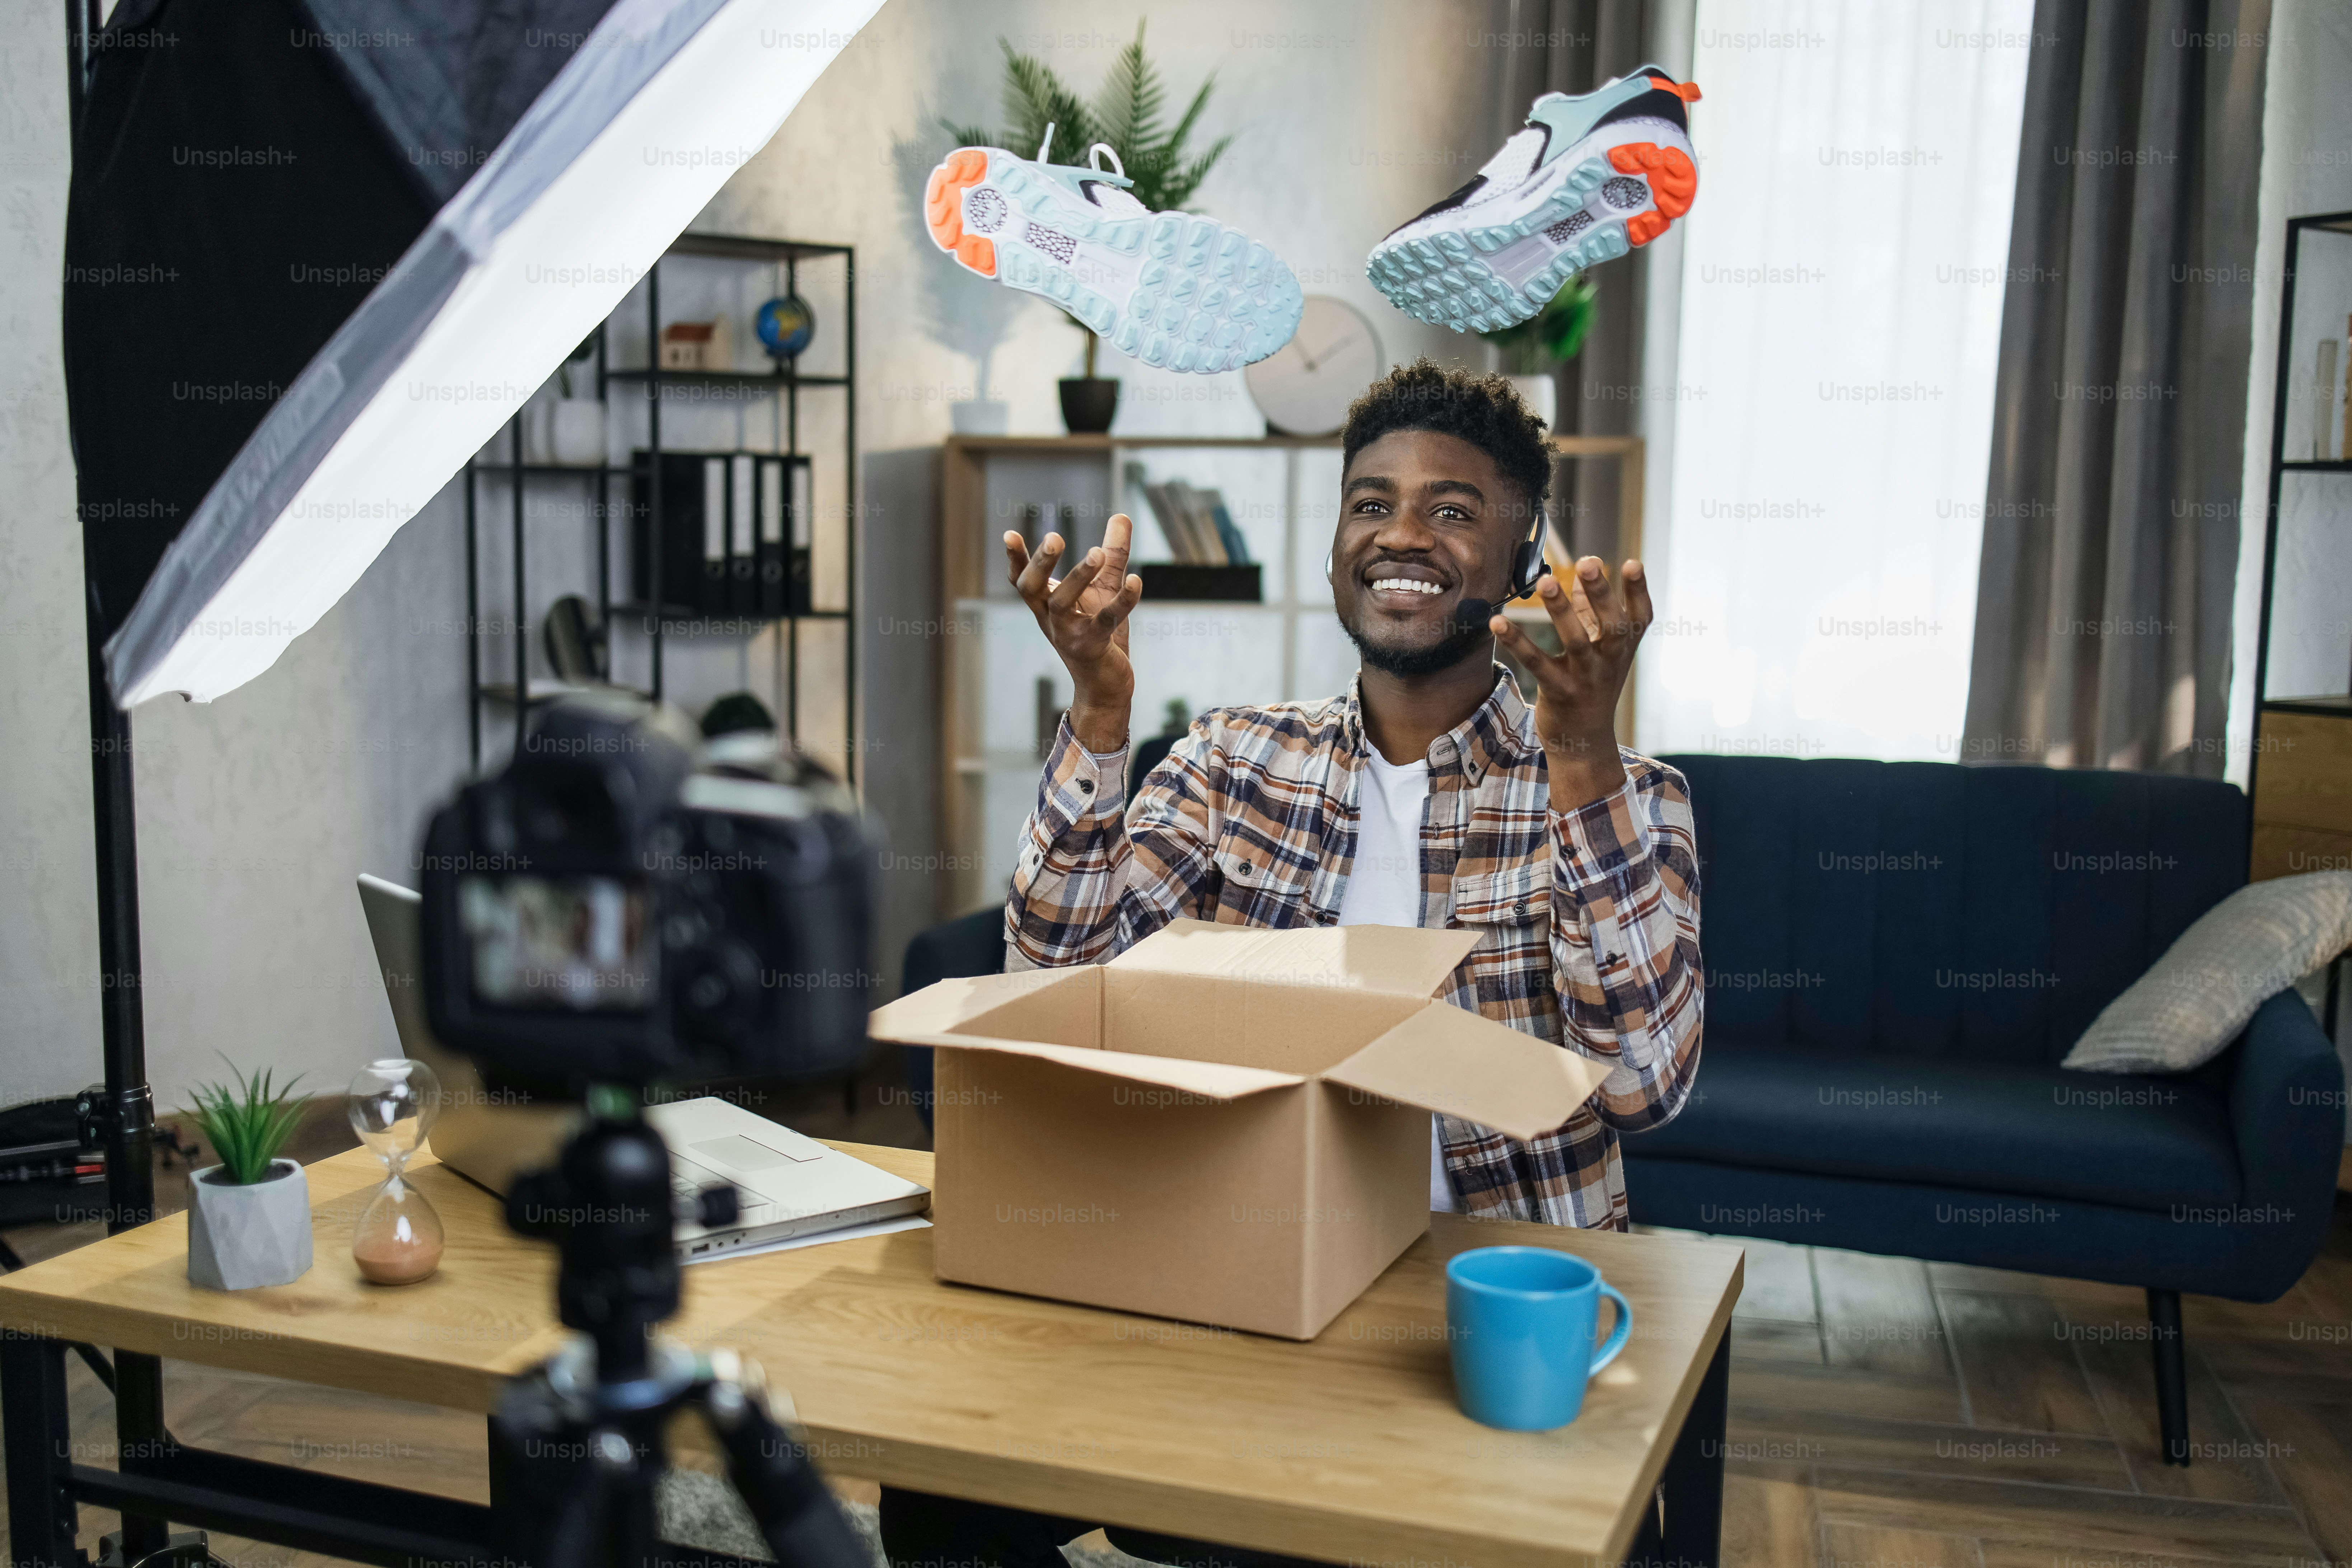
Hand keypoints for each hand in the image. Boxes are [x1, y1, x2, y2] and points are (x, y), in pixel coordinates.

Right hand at [1006, 512, 1142, 754]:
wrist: (1106, 684)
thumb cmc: (1099, 633)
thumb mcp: (1105, 587)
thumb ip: (1113, 552)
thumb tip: (1121, 515)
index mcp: (1046, 604)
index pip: (1023, 580)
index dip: (1015, 559)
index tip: (1009, 533)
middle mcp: (1050, 619)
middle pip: (1032, 588)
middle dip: (1040, 563)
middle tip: (1054, 537)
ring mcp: (1068, 634)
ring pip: (1062, 604)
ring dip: (1078, 577)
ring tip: (1098, 552)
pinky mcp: (1094, 646)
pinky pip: (1106, 620)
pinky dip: (1122, 600)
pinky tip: (1135, 580)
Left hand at [1489, 557, 1651, 810]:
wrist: (1584, 743)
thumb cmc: (1591, 687)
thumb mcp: (1600, 652)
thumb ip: (1591, 613)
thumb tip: (1581, 577)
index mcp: (1624, 648)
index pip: (1640, 617)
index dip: (1638, 590)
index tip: (1632, 562)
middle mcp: (1610, 661)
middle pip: (1612, 625)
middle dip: (1601, 593)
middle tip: (1588, 563)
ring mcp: (1586, 678)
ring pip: (1576, 641)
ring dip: (1560, 610)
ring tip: (1544, 581)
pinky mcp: (1559, 692)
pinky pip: (1537, 664)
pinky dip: (1517, 642)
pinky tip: (1498, 622)